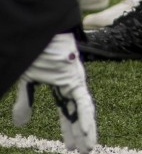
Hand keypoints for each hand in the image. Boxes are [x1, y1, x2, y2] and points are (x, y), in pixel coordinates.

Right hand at [12, 33, 97, 152]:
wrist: (37, 30)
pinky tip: (88, 131)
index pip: (67, 111)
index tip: (71, 145)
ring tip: (89, 148)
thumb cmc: (35, 50)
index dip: (69, 128)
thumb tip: (22, 125)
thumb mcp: (28, 80)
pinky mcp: (76, 78)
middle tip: (84, 151)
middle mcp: (73, 83)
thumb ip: (26, 101)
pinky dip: (86, 117)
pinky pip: (83, 101)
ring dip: (86, 130)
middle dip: (80, 132)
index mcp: (62, 84)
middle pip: (78, 113)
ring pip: (84, 110)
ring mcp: (77, 80)